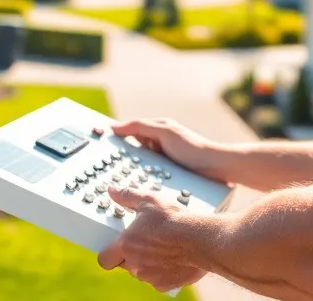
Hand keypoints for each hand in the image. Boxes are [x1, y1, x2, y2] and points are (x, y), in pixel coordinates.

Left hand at [98, 186, 208, 292]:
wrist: (200, 239)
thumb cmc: (174, 221)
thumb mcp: (149, 200)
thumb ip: (127, 196)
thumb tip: (112, 191)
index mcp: (126, 245)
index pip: (104, 259)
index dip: (108, 253)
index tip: (115, 247)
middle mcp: (134, 264)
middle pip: (123, 264)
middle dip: (130, 255)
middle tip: (144, 242)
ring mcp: (148, 276)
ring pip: (140, 272)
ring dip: (146, 263)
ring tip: (160, 247)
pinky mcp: (163, 285)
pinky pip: (156, 280)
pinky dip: (161, 271)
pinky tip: (171, 258)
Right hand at [110, 117, 230, 183]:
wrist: (217, 168)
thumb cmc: (193, 148)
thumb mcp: (164, 132)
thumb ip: (140, 126)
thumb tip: (116, 127)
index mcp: (156, 129)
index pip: (129, 128)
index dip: (113, 132)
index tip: (95, 135)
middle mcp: (158, 143)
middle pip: (131, 147)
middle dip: (117, 153)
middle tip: (101, 162)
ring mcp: (162, 159)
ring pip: (138, 162)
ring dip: (128, 168)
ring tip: (114, 176)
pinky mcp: (167, 174)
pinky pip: (148, 174)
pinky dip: (139, 178)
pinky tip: (133, 185)